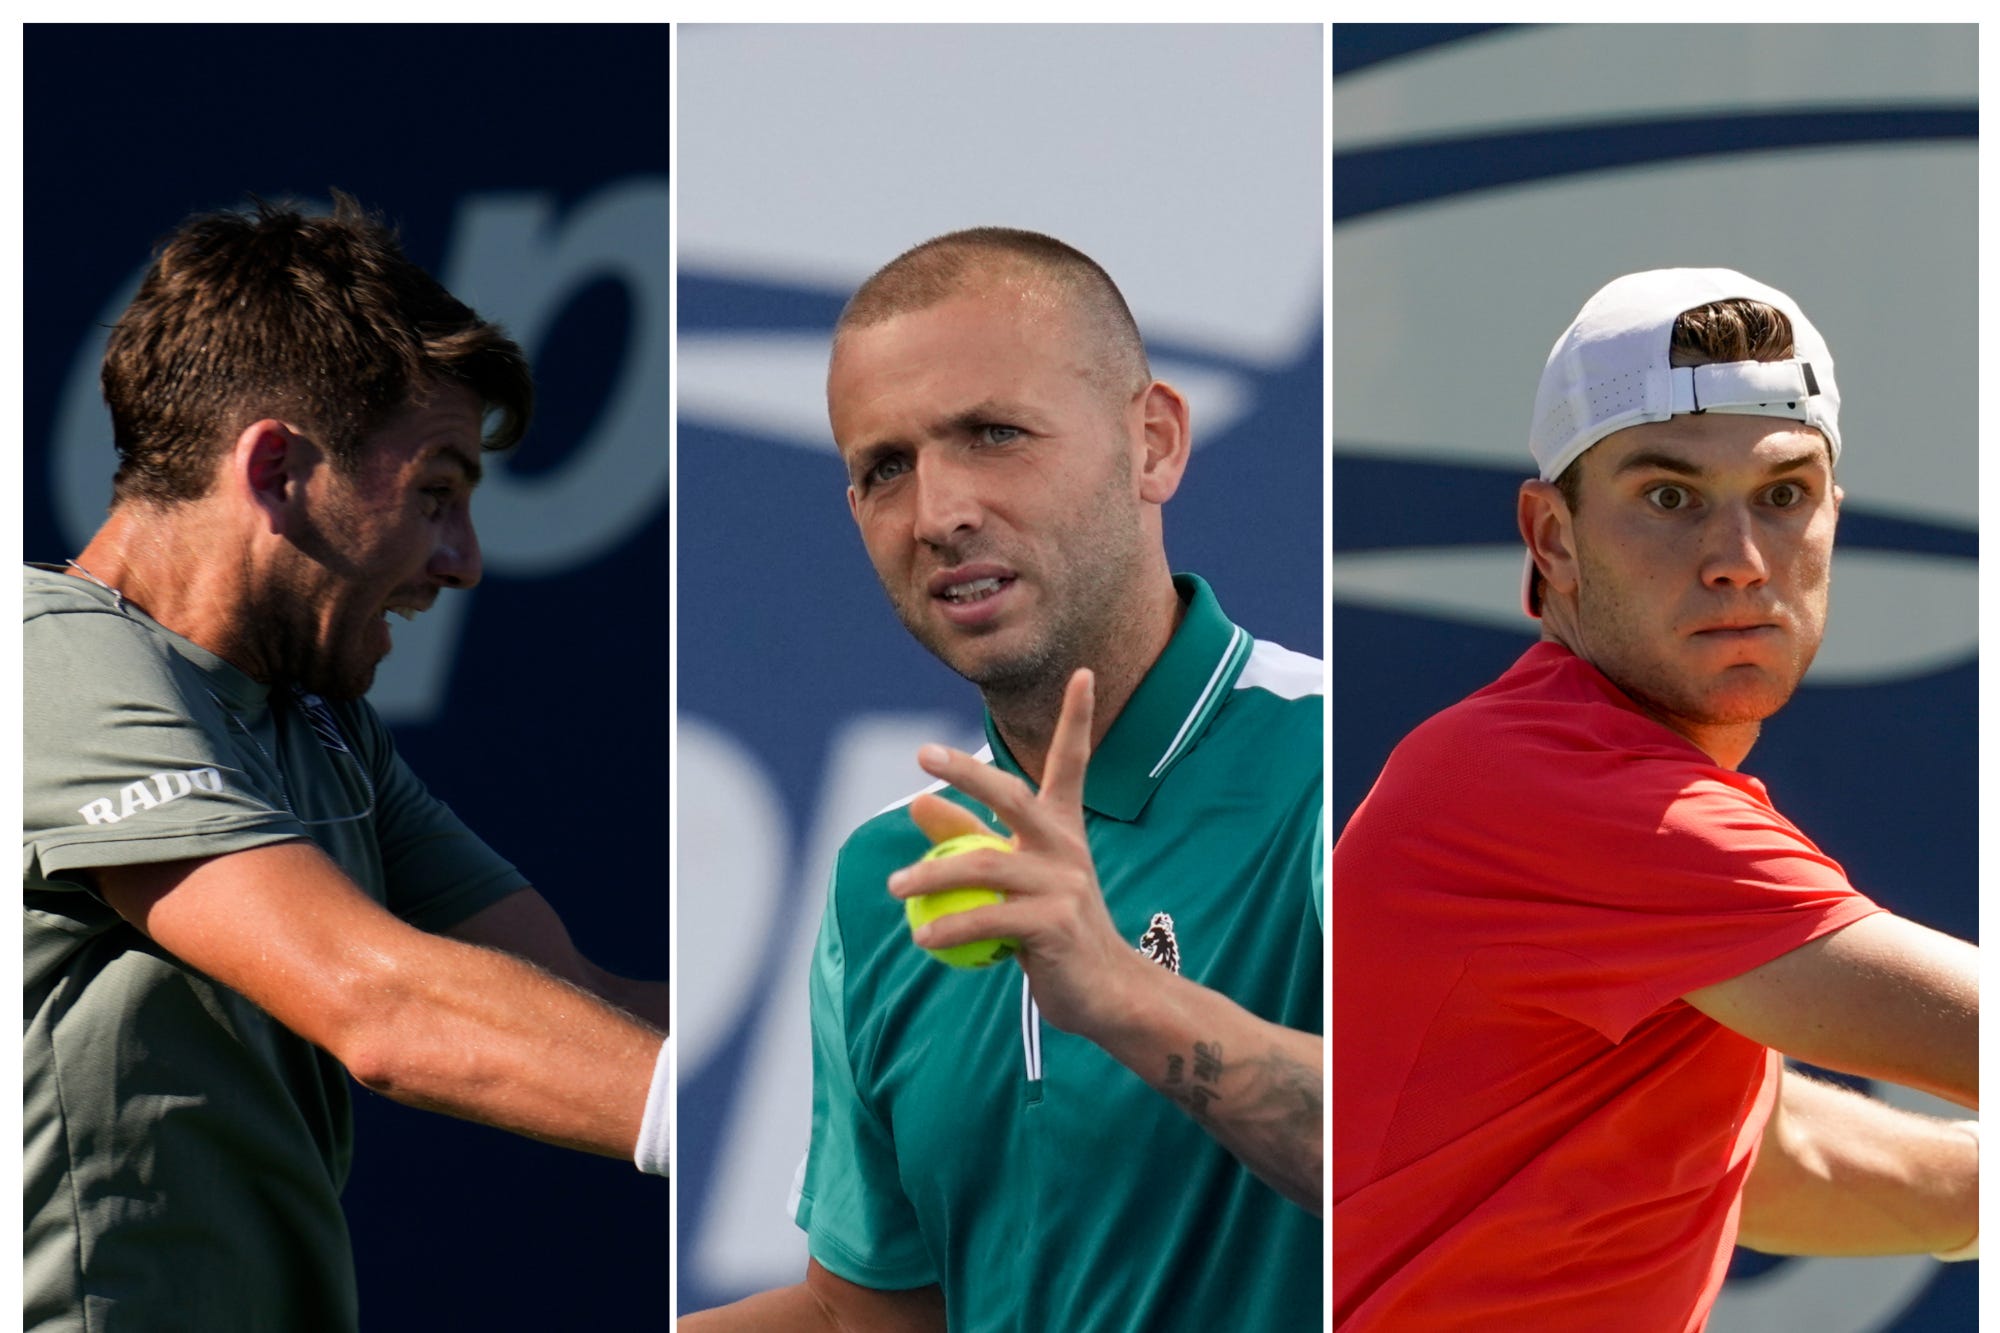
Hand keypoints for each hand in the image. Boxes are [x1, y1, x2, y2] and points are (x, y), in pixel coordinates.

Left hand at [887, 668, 1153, 1035]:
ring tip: (896, 887)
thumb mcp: (1013, 879)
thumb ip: (968, 838)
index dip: (1078, 719)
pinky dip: (950, 925)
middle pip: (1013, 796)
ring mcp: (1064, 884)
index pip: (1072, 763)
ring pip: (984, 865)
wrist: (1105, 992)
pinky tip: (922, 936)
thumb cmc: (1055, 930)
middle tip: (923, 752)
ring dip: (933, 874)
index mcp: (1063, 829)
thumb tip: (916, 802)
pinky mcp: (1056, 924)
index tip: (1084, 673)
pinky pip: (989, 918)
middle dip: (969, 770)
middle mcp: (1066, 847)